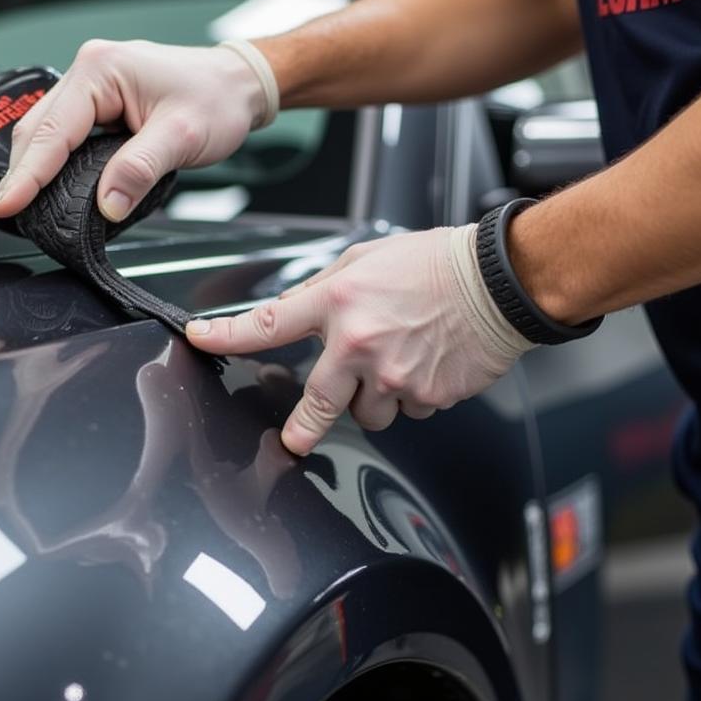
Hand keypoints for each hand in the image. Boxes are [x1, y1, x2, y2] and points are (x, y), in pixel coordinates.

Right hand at [0, 39, 267, 222]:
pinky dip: (53, 163)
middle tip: (8, 214)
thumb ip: (140, 170)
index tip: (5, 205)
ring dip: (34, 169)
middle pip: (38, 129)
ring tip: (21, 206)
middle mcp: (88, 71)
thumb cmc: (216, 100)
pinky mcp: (98, 104)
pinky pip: (64, 135)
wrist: (238, 85)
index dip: (27, 174)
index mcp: (99, 70)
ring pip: (47, 132)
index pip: (52, 131)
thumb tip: (106, 205)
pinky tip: (48, 187)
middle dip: (22, 173)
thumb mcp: (182, 137)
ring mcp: (90, 87)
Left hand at [185, 225, 534, 454]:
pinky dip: (412, 395)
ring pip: (367, 413)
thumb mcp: (366, 259)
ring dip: (373, 398)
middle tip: (294, 441)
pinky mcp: (426, 396)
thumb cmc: (436, 263)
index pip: (267, 323)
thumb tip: (292, 311)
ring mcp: (393, 376)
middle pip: (315, 406)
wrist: (501, 281)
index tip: (200, 339)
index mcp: (338, 302)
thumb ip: (323, 290)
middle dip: (302, 429)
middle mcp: (359, 344)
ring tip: (396, 363)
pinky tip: (426, 364)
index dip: (226, 334)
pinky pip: (408, 410)